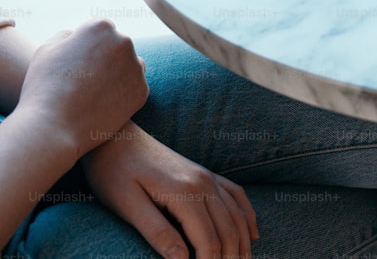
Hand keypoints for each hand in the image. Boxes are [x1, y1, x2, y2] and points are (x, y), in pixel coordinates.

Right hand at [17, 18, 147, 156]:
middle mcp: (124, 42)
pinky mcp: (142, 90)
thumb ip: (67, 35)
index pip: (100, 30)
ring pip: (129, 66)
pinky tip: (102, 104)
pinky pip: (133, 88)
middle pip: (117, 46)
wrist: (53, 128)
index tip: (76, 62)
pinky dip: (122, 95)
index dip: (86, 47)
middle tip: (83, 80)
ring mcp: (135, 67)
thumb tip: (79, 35)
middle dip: (104, 59)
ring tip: (92, 93)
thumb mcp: (47, 50)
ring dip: (117, 74)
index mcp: (101, 28)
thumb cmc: (45, 87)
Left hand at [83, 123, 258, 258]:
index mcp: (185, 193)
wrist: (117, 138)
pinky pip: (236, 195)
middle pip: (228, 230)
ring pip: (237, 214)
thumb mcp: (127, 206)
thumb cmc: (115, 173)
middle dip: (230, 258)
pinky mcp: (205, 173)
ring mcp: (208, 176)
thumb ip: (157, 233)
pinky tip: (253, 233)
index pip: (208, 241)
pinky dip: (248, 216)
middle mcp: (204, 183)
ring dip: (243, 243)